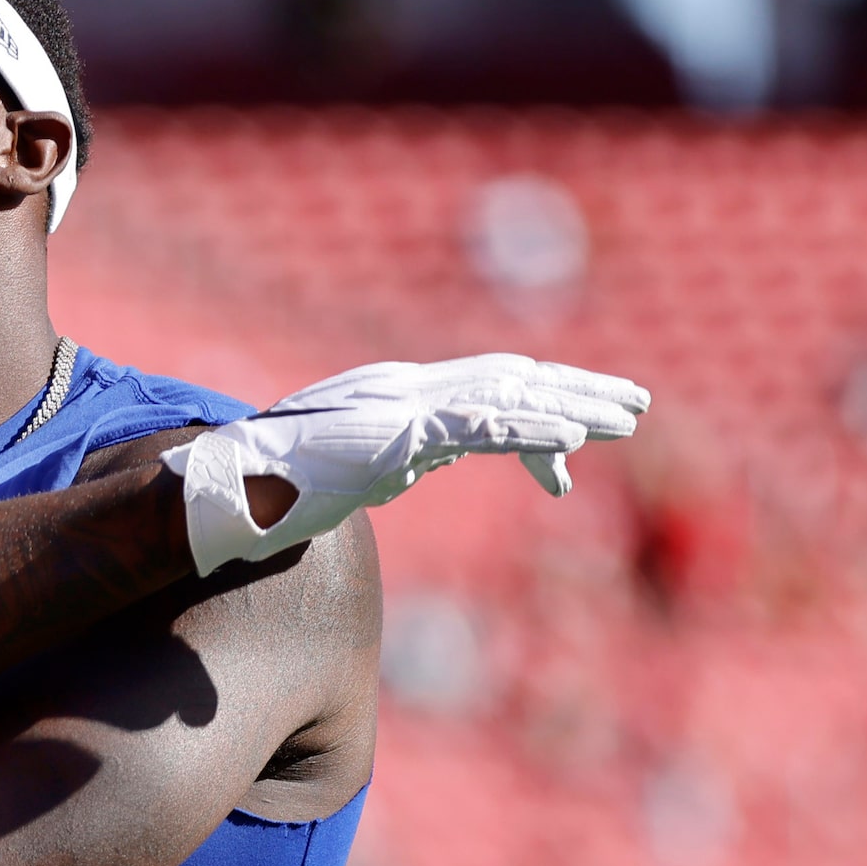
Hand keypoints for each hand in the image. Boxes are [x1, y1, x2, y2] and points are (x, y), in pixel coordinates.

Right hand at [164, 353, 648, 575]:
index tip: (584, 435)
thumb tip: (417, 467)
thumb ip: (393, 460)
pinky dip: (532, 427)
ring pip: (509, 394)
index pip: (487, 390)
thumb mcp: (355, 472)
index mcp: (400, 396)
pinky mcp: (400, 432)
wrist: (230, 488)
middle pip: (512, 377)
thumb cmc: (276, 488)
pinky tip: (576, 438)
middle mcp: (408, 387)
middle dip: (579, 389)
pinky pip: (480, 425)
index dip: (541, 406)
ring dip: (575, 406)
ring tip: (629, 418)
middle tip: (636, 404)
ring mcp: (404, 405)